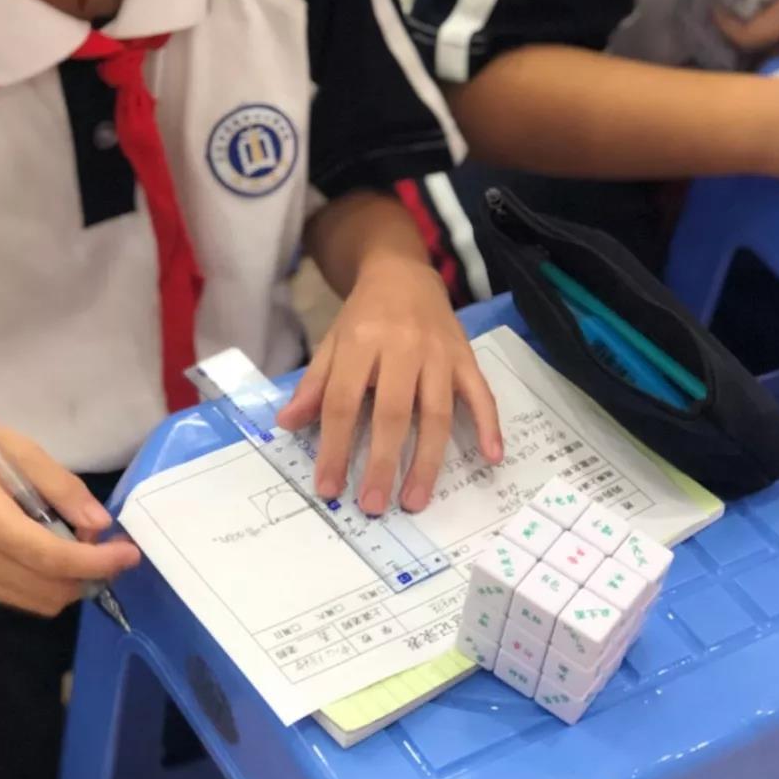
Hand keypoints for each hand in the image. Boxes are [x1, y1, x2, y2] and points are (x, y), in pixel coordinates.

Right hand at [0, 413, 139, 616]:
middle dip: (89, 571)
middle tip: (105, 537)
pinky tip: (54, 550)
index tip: (130, 553)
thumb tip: (101, 524)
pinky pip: (23, 597)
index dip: (97, 561)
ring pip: (40, 601)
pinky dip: (50, 581)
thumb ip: (63, 488)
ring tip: (81, 541)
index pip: (52, 558)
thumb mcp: (22, 449)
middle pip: (51, 590)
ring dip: (72, 580)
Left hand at [277, 256, 502, 515]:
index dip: (334, 447)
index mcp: (360, 342)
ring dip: (427, 460)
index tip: (329, 488)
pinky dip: (489, 424)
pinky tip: (491, 457)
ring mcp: (439, 352)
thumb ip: (314, 385)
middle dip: (382, 463)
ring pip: (436, 412)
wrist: (403, 273)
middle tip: (373, 505)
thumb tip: (287, 425)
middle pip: (392, 412)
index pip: (344, 402)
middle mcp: (401, 347)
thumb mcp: (332, 342)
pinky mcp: (466, 355)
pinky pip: (481, 393)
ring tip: (415, 500)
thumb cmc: (364, 316)